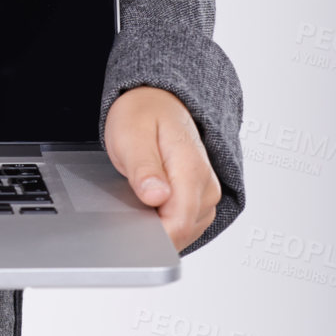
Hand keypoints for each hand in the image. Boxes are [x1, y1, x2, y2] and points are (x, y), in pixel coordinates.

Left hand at [103, 85, 220, 251]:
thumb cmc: (143, 114)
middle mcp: (207, 186)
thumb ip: (143, 168)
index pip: (179, 224)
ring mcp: (207, 195)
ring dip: (158, 223)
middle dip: (152, 227)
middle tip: (130, 198)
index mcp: (192, 170)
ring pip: (183, 233)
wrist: (159, 100)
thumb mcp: (131, 134)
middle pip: (181, 232)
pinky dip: (164, 220)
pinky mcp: (201, 201)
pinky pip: (183, 225)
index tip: (129, 228)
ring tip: (141, 192)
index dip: (152, 235)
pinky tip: (150, 200)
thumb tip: (156, 197)